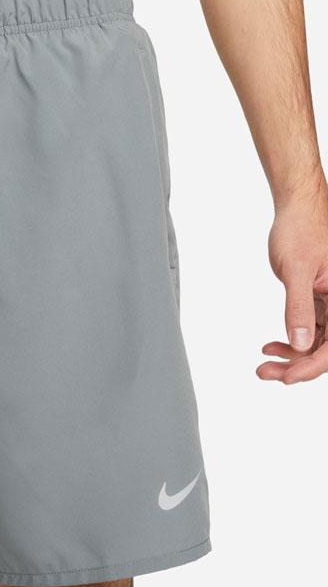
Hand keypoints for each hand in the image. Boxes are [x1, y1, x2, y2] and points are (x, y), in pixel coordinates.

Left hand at [258, 182, 327, 382]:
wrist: (296, 209)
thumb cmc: (301, 231)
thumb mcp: (296, 271)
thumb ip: (298, 308)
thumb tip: (298, 344)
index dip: (311, 366)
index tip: (286, 377)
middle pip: (325, 349)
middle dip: (297, 365)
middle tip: (265, 372)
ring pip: (317, 342)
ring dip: (292, 356)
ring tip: (264, 363)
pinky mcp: (320, 300)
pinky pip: (311, 329)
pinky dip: (291, 340)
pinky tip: (271, 346)